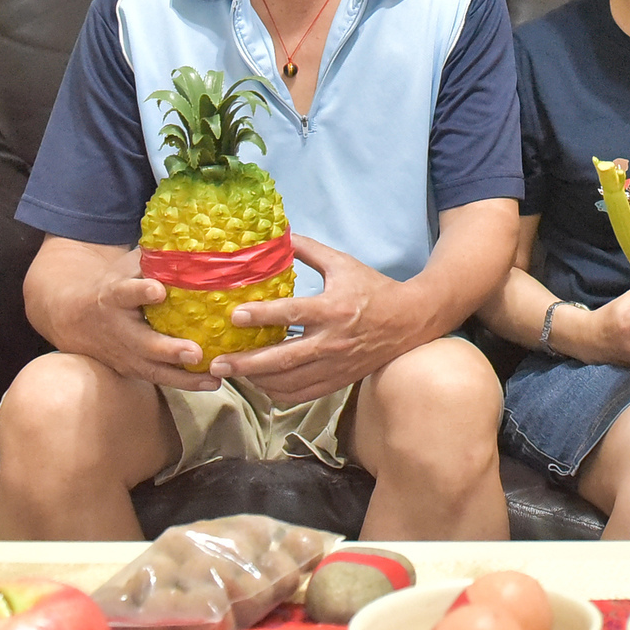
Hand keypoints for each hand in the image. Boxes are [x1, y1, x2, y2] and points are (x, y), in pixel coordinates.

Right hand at [22, 236, 219, 392]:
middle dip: (168, 349)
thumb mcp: (125, 267)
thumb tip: (195, 241)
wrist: (71, 315)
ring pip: (152, 369)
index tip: (158, 290)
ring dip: (183, 377)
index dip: (140, 292)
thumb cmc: (111, 284)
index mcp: (113, 296)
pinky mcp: (130, 369)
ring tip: (212, 379)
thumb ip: (153, 259)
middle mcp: (117, 329)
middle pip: (142, 342)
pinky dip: (183, 382)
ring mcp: (123, 354)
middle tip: (195, 352)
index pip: (125, 293)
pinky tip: (211, 383)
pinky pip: (157, 378)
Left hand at [208, 236, 428, 406]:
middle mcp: (333, 341)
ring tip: (232, 373)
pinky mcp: (338, 381)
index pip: (292, 314)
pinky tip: (261, 384)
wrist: (410, 321)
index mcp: (333, 309)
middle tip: (218, 363)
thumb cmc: (374, 288)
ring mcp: (336, 365)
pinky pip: (302, 394)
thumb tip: (280, 235)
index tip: (234, 316)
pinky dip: (278, 393)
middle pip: (284, 358)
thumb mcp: (343, 264)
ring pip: (290, 382)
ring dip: (257, 380)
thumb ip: (309, 251)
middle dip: (247, 363)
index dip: (262, 316)